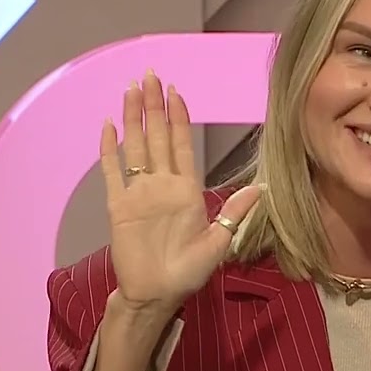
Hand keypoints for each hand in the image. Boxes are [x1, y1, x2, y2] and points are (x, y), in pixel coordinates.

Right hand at [99, 70, 261, 310]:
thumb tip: (262, 187)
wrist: (156, 295)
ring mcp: (139, 193)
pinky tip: (109, 126)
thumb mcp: (219, 241)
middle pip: (157, 137)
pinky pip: (113, 173)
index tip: (177, 92)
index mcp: (186, 190)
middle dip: (154, 106)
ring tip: (131, 89)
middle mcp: (162, 185)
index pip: (182, 145)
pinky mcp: (119, 206)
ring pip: (135, 147)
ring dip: (133, 118)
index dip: (179, 118)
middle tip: (150, 75)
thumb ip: (235, 211)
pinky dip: (110, 150)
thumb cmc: (187, 272)